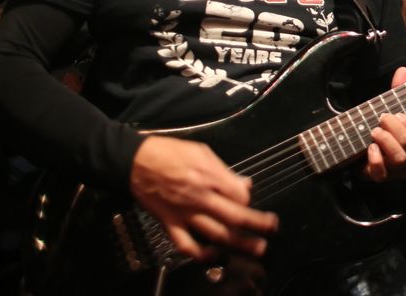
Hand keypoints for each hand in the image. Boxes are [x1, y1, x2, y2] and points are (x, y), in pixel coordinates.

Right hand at [130, 135, 278, 261]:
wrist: (134, 161)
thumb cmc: (166, 152)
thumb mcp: (202, 151)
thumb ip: (225, 170)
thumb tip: (244, 182)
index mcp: (208, 177)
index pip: (240, 195)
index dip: (249, 199)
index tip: (250, 199)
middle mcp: (199, 197)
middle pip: (235, 216)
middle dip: (257, 224)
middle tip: (272, 228)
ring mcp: (184, 213)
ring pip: (216, 233)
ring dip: (240, 243)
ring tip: (257, 247)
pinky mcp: (170, 223)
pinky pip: (186, 244)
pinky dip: (200, 254)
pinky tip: (212, 255)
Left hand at [362, 67, 405, 181]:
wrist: (360, 152)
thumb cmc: (383, 131)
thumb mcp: (392, 110)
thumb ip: (399, 92)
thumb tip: (403, 70)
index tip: (398, 114)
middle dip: (394, 127)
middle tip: (382, 118)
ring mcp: (397, 173)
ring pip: (399, 158)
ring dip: (384, 140)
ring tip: (374, 131)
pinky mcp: (380, 179)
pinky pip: (381, 172)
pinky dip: (375, 158)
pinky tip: (369, 148)